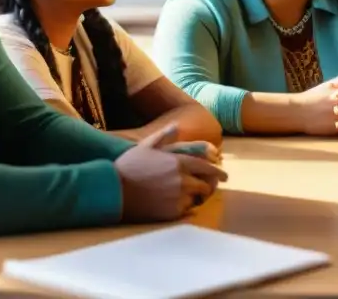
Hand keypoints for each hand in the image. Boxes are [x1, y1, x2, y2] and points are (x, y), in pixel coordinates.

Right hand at [114, 124, 228, 221]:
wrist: (113, 190)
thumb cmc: (128, 166)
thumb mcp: (146, 146)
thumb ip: (164, 137)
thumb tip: (176, 127)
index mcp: (178, 161)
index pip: (207, 166)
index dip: (218, 172)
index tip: (225, 176)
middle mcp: (182, 178)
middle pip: (207, 184)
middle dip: (209, 186)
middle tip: (208, 189)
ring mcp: (178, 196)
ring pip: (197, 198)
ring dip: (195, 197)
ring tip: (186, 197)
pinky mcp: (171, 212)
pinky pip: (185, 211)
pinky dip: (184, 208)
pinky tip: (173, 205)